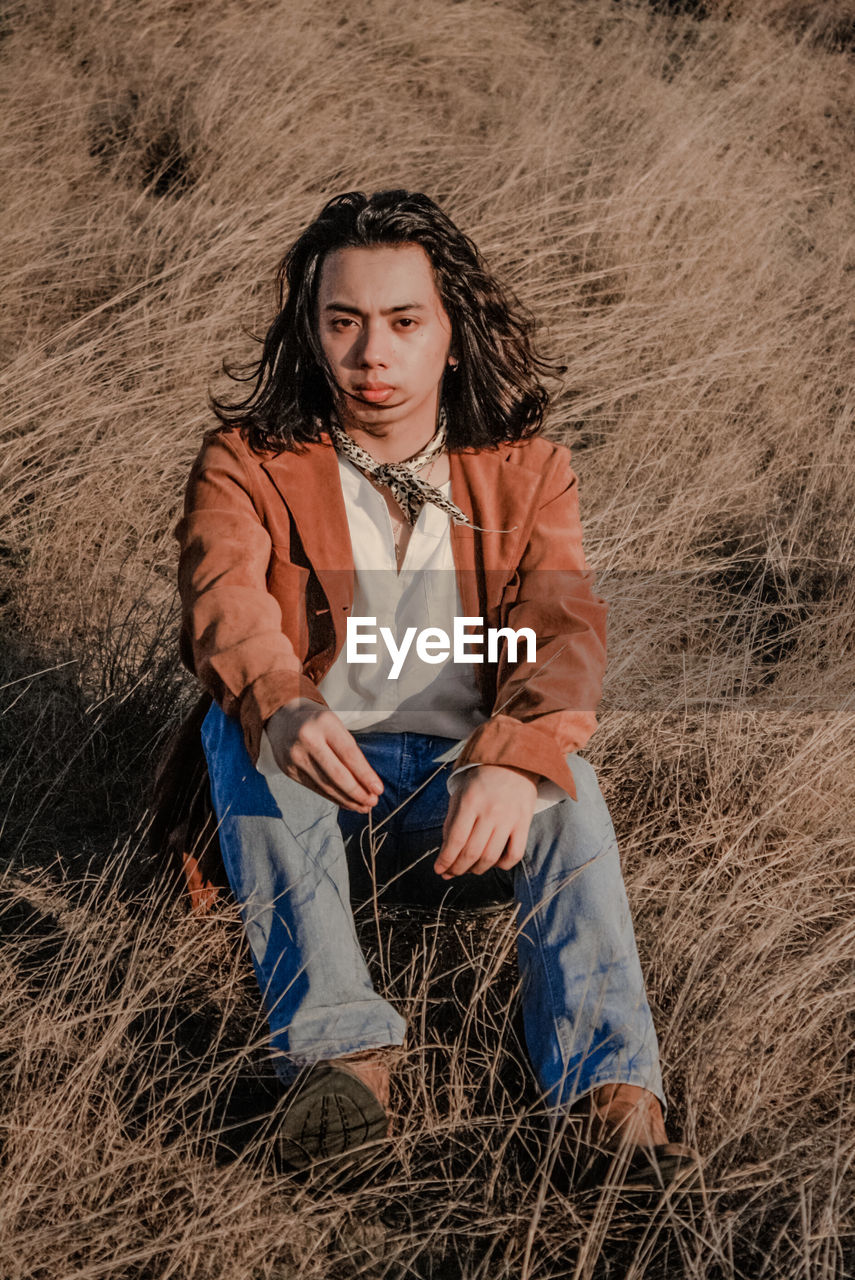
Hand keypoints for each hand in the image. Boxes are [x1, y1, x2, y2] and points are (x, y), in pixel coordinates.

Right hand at [265, 699, 383, 812]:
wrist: (283, 719)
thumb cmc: (318, 723)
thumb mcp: (336, 726)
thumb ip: (350, 751)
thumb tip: (368, 784)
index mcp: (324, 723)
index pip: (349, 754)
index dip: (365, 775)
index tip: (378, 789)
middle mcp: (307, 739)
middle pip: (336, 774)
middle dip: (357, 792)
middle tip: (372, 802)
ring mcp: (294, 756)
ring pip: (325, 785)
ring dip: (347, 799)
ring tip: (363, 806)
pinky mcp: (288, 770)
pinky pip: (315, 788)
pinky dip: (333, 797)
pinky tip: (346, 802)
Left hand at [434, 764, 538, 878]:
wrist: (514, 762)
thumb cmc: (482, 779)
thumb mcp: (460, 794)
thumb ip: (451, 822)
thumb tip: (445, 854)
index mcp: (470, 802)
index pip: (455, 840)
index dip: (446, 860)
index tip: (439, 870)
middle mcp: (490, 812)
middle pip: (472, 853)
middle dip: (458, 869)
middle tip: (452, 872)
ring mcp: (509, 818)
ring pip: (491, 857)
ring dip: (477, 870)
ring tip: (470, 869)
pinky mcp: (524, 823)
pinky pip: (515, 854)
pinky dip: (502, 865)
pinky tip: (494, 862)